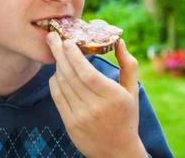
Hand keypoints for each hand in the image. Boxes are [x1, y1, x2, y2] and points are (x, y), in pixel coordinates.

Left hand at [47, 32, 146, 157]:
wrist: (118, 152)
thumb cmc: (126, 116)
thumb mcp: (132, 91)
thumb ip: (128, 65)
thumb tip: (119, 41)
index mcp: (113, 97)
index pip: (88, 73)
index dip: (74, 56)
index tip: (67, 41)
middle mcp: (96, 107)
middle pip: (71, 75)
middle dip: (59, 53)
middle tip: (51, 37)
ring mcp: (81, 117)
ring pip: (62, 83)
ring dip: (57, 65)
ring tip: (56, 52)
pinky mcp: (70, 124)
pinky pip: (57, 96)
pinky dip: (54, 80)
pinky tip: (56, 71)